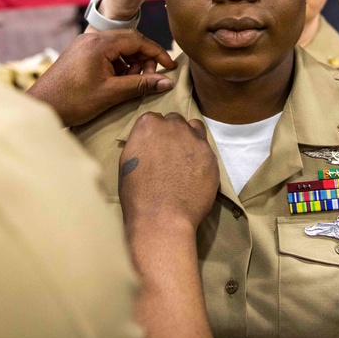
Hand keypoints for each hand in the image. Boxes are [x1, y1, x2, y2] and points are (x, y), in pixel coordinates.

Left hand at [26, 30, 174, 126]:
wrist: (41, 107)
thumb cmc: (72, 101)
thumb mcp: (111, 93)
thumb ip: (141, 85)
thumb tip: (166, 82)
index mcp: (100, 43)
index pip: (138, 40)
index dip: (157, 54)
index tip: (170, 68)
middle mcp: (92, 38)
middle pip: (129, 41)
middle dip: (144, 59)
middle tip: (149, 79)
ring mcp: (84, 45)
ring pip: (118, 48)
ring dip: (131, 63)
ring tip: (131, 83)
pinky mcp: (80, 54)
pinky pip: (106, 53)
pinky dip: (118, 65)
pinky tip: (118, 82)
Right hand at [117, 112, 219, 233]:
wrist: (162, 217)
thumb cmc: (137, 195)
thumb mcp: (128, 162)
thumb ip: (141, 143)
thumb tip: (148, 142)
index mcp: (148, 125)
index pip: (153, 120)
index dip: (154, 135)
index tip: (154, 147)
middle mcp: (173, 126)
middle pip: (175, 121)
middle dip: (172, 133)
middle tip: (170, 154)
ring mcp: (194, 139)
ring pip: (194, 128)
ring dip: (190, 138)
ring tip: (185, 159)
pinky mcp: (211, 154)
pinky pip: (206, 148)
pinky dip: (201, 157)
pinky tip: (196, 173)